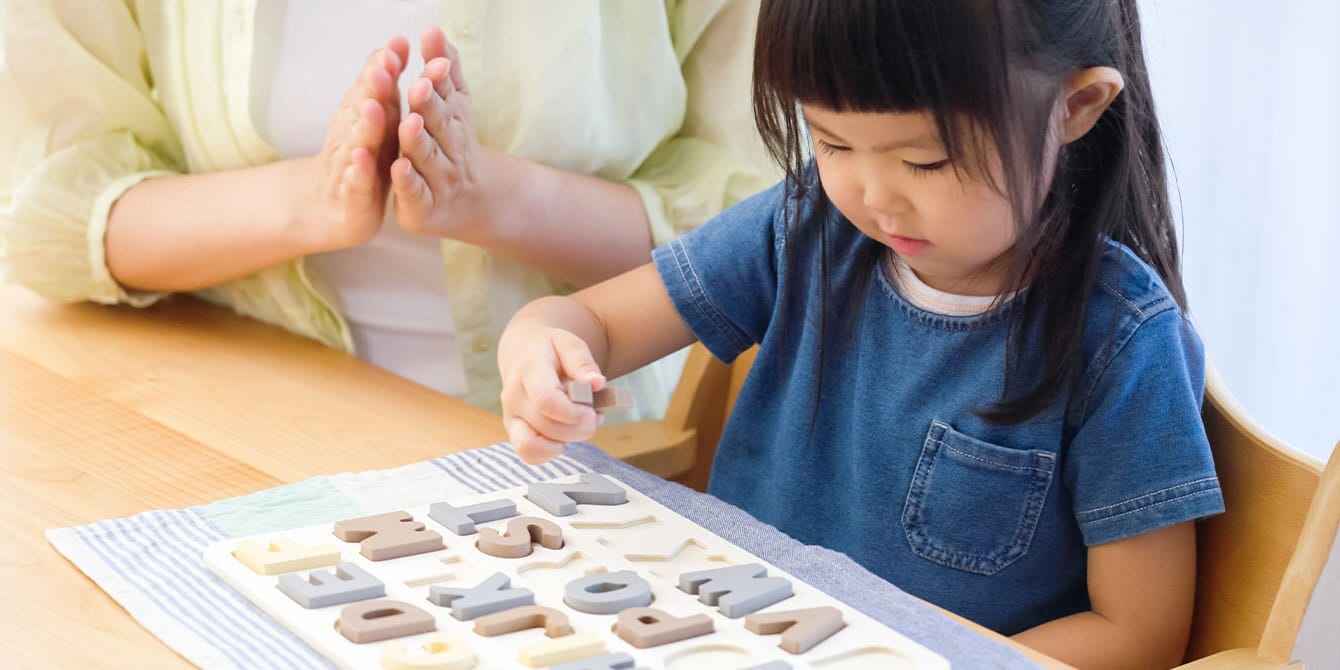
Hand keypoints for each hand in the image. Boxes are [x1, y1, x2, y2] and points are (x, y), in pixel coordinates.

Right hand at [295, 37, 408, 251]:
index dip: (383, 68)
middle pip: (362, 108)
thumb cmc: (362, 157)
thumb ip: (385, 85)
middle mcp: (352, 135)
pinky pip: (355, 180)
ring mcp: (349, 164)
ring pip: (357, 141)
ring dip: (365, 124)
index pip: (373, 88)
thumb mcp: (377, 119)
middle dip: (373, 88)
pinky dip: (359, 170)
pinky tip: (363, 160)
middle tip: (384, 67)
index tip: (397, 46)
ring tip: (375, 107)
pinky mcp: (352, 194)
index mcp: (363, 116)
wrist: (331, 208)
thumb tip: (397, 42)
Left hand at [391, 27, 495, 239]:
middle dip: (430, 106)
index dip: (440, 81)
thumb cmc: (455, 147)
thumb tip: (433, 29)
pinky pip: (415, 192)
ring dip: (418, 141)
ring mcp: (438, 178)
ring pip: (426, 157)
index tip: (432, 63)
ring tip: (409, 123)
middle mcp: (449, 148)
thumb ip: (444, 70)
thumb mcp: (455, 106)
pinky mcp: (423, 205)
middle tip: (419, 87)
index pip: (446, 97)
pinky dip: (408, 181)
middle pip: (438, 125)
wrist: (473, 202)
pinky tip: (398, 167)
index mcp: (453, 121)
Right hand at [500, 326, 607, 463]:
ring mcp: (511, 416)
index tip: (592, 412)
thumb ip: (583, 362)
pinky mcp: (514, 431)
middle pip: (546, 426)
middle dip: (579, 428)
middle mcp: (514, 396)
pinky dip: (551, 452)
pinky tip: (565, 435)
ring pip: (533, 446)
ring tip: (580, 425)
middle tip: (595, 416)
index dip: (572, 413)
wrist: (522, 352)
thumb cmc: (550, 349)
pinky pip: (529, 455)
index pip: (545, 399)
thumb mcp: (569, 344)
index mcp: (528, 370)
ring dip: (566, 441)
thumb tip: (597, 383)